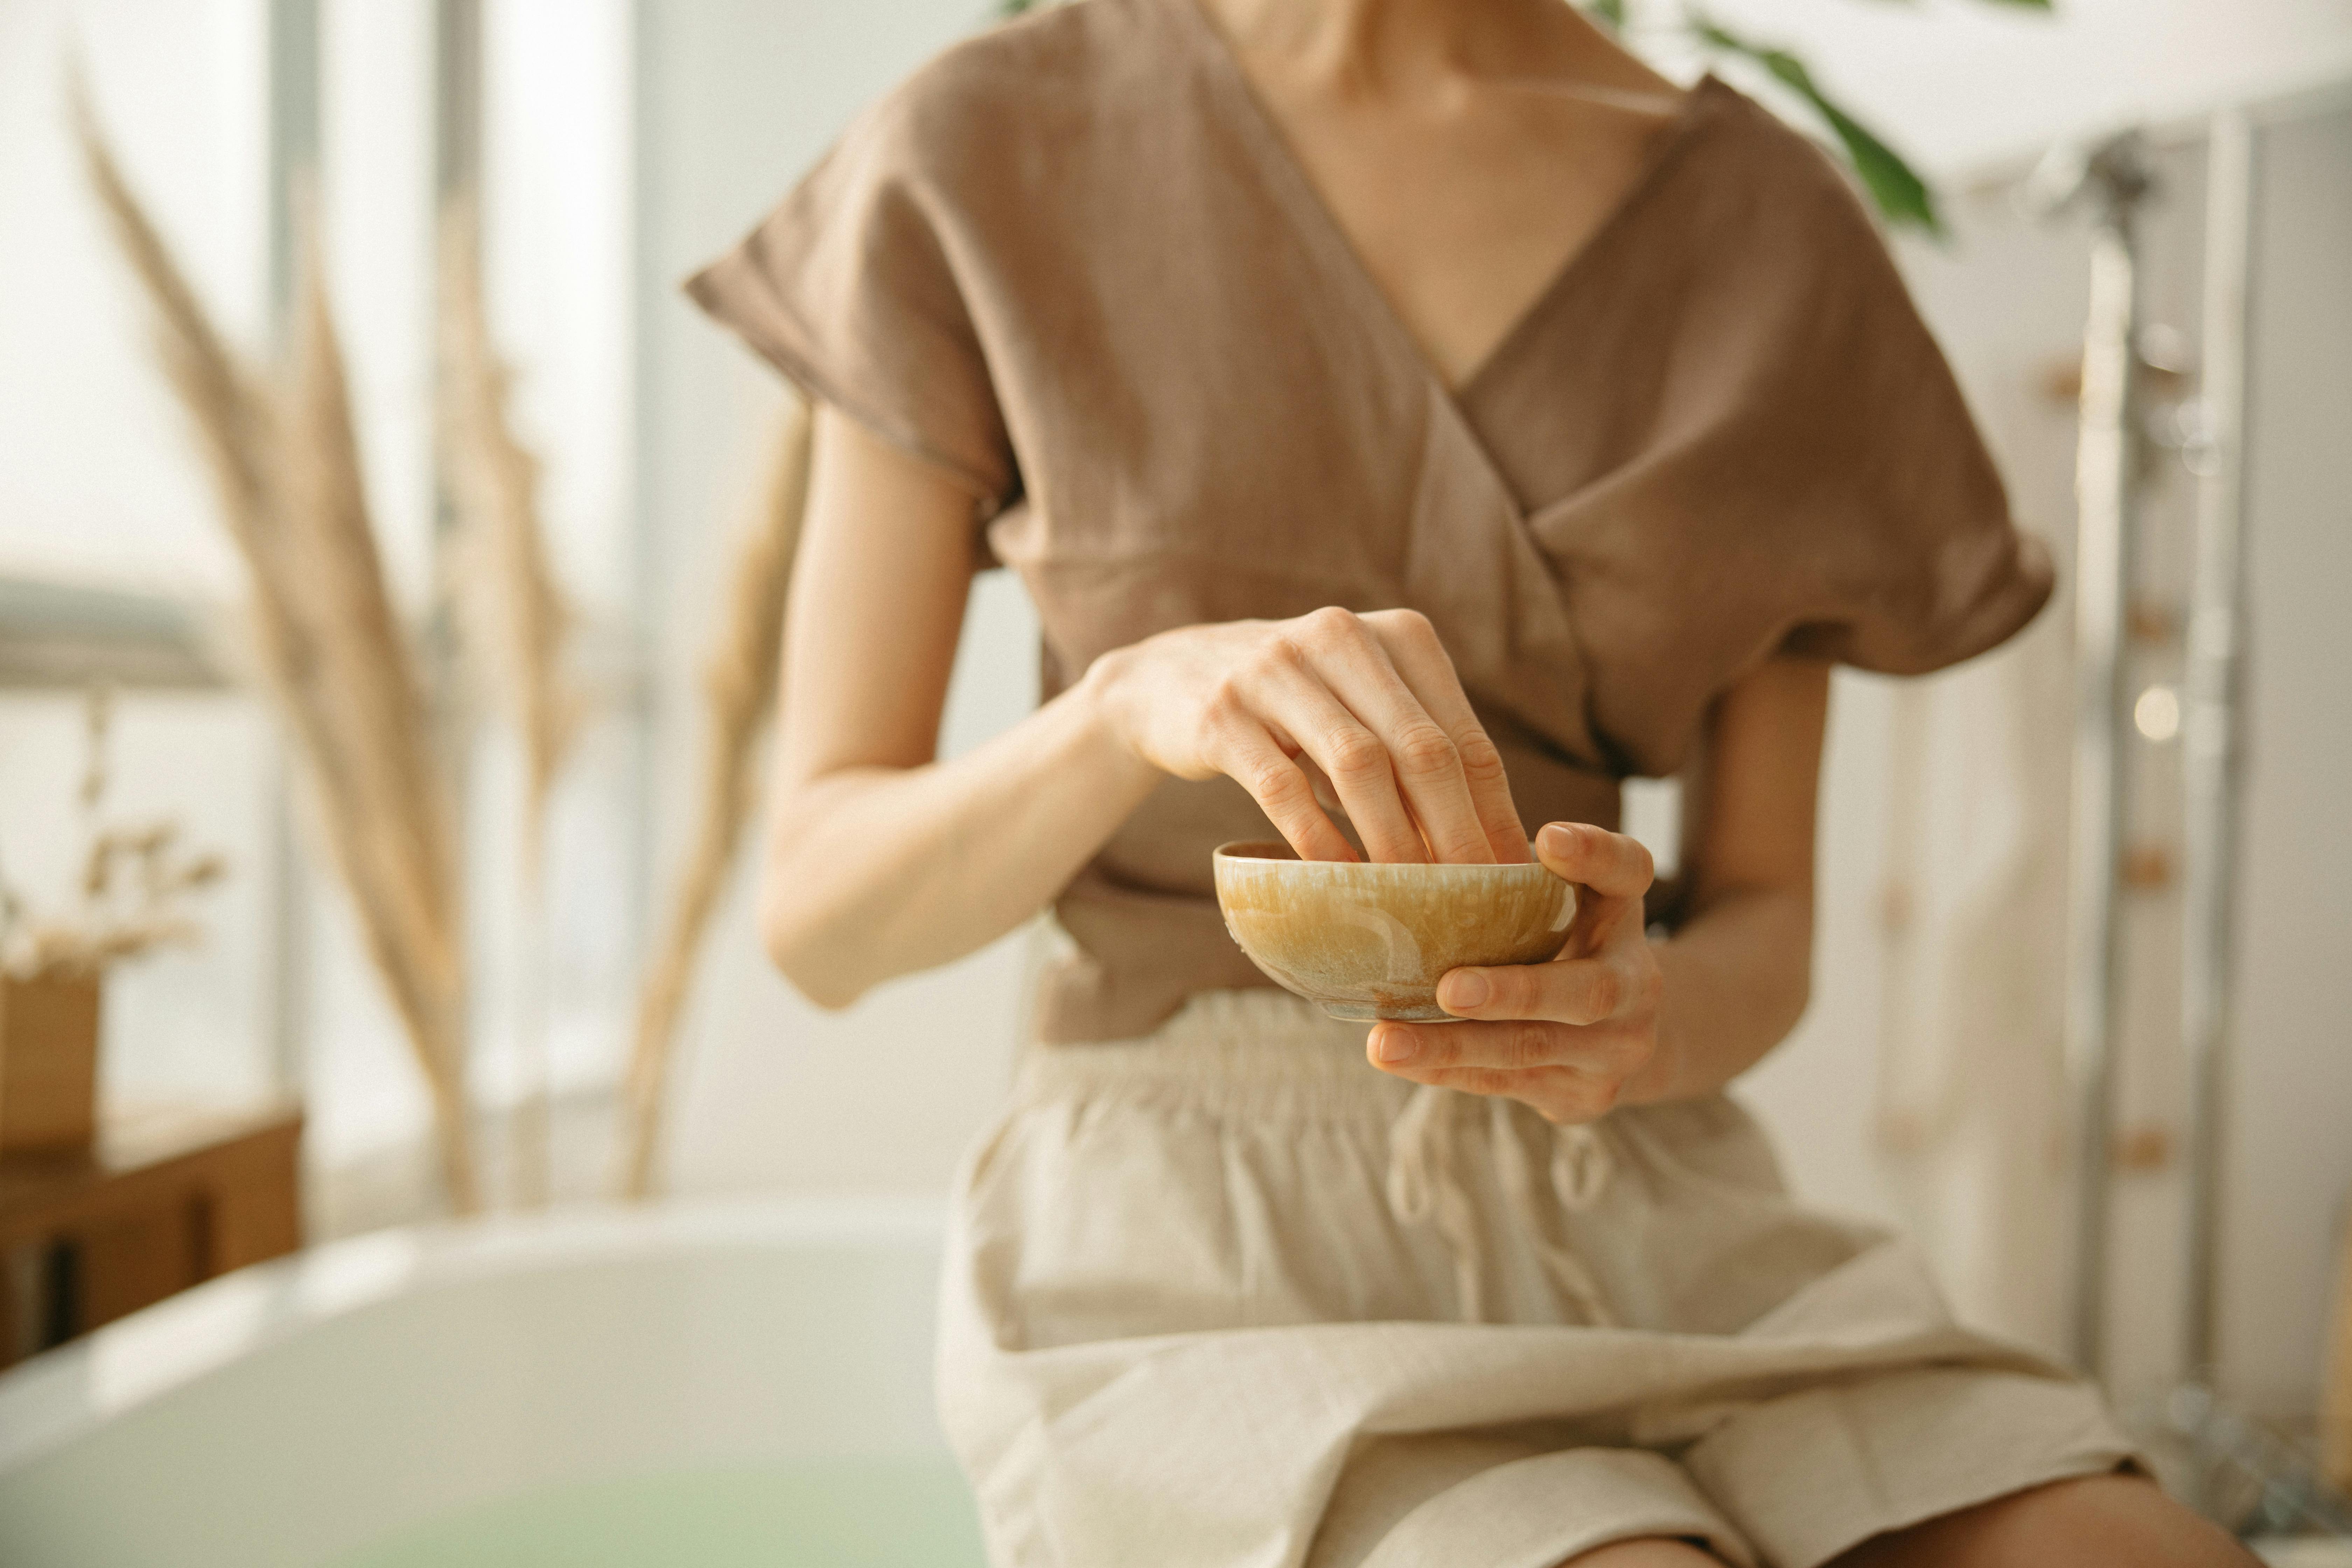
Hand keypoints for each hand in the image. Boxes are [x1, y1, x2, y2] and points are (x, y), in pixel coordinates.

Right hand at [1084, 607, 1527, 863]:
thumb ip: (1420, 756)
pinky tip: (1340, 881)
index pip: (1464, 735)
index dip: (1493, 812)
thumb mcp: (1362, 710)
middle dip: (1456, 833)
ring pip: (1358, 764)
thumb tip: (1494, 850)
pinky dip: (1318, 840)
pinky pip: (1282, 787)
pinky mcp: (1222, 712)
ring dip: (1392, 841)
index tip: (1515, 877)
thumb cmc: (1293, 708)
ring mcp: (1275, 670)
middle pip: (1421, 748)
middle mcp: (1340, 638)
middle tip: (1478, 901)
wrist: (1167, 679)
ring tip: (1414, 900)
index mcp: (1397, 636)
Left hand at [1367, 821, 1664, 1119]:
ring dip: (1453, 1046)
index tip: (1550, 838)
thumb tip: (1412, 840)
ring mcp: (1615, 1049)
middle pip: (1585, 991)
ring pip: (1531, 1049)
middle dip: (1513, 992)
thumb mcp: (1557, 896)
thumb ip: (1508, 870)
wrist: (1620, 1035)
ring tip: (1385, 1042)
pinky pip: (1507, 1084)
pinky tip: (1400, 1061)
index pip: (1628, 872)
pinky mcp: (1585, 1095)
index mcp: (1623, 913)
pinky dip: (1447, 1072)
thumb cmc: (1561, 942)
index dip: (1594, 855)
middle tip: (1449, 988)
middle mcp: (1635, 983)